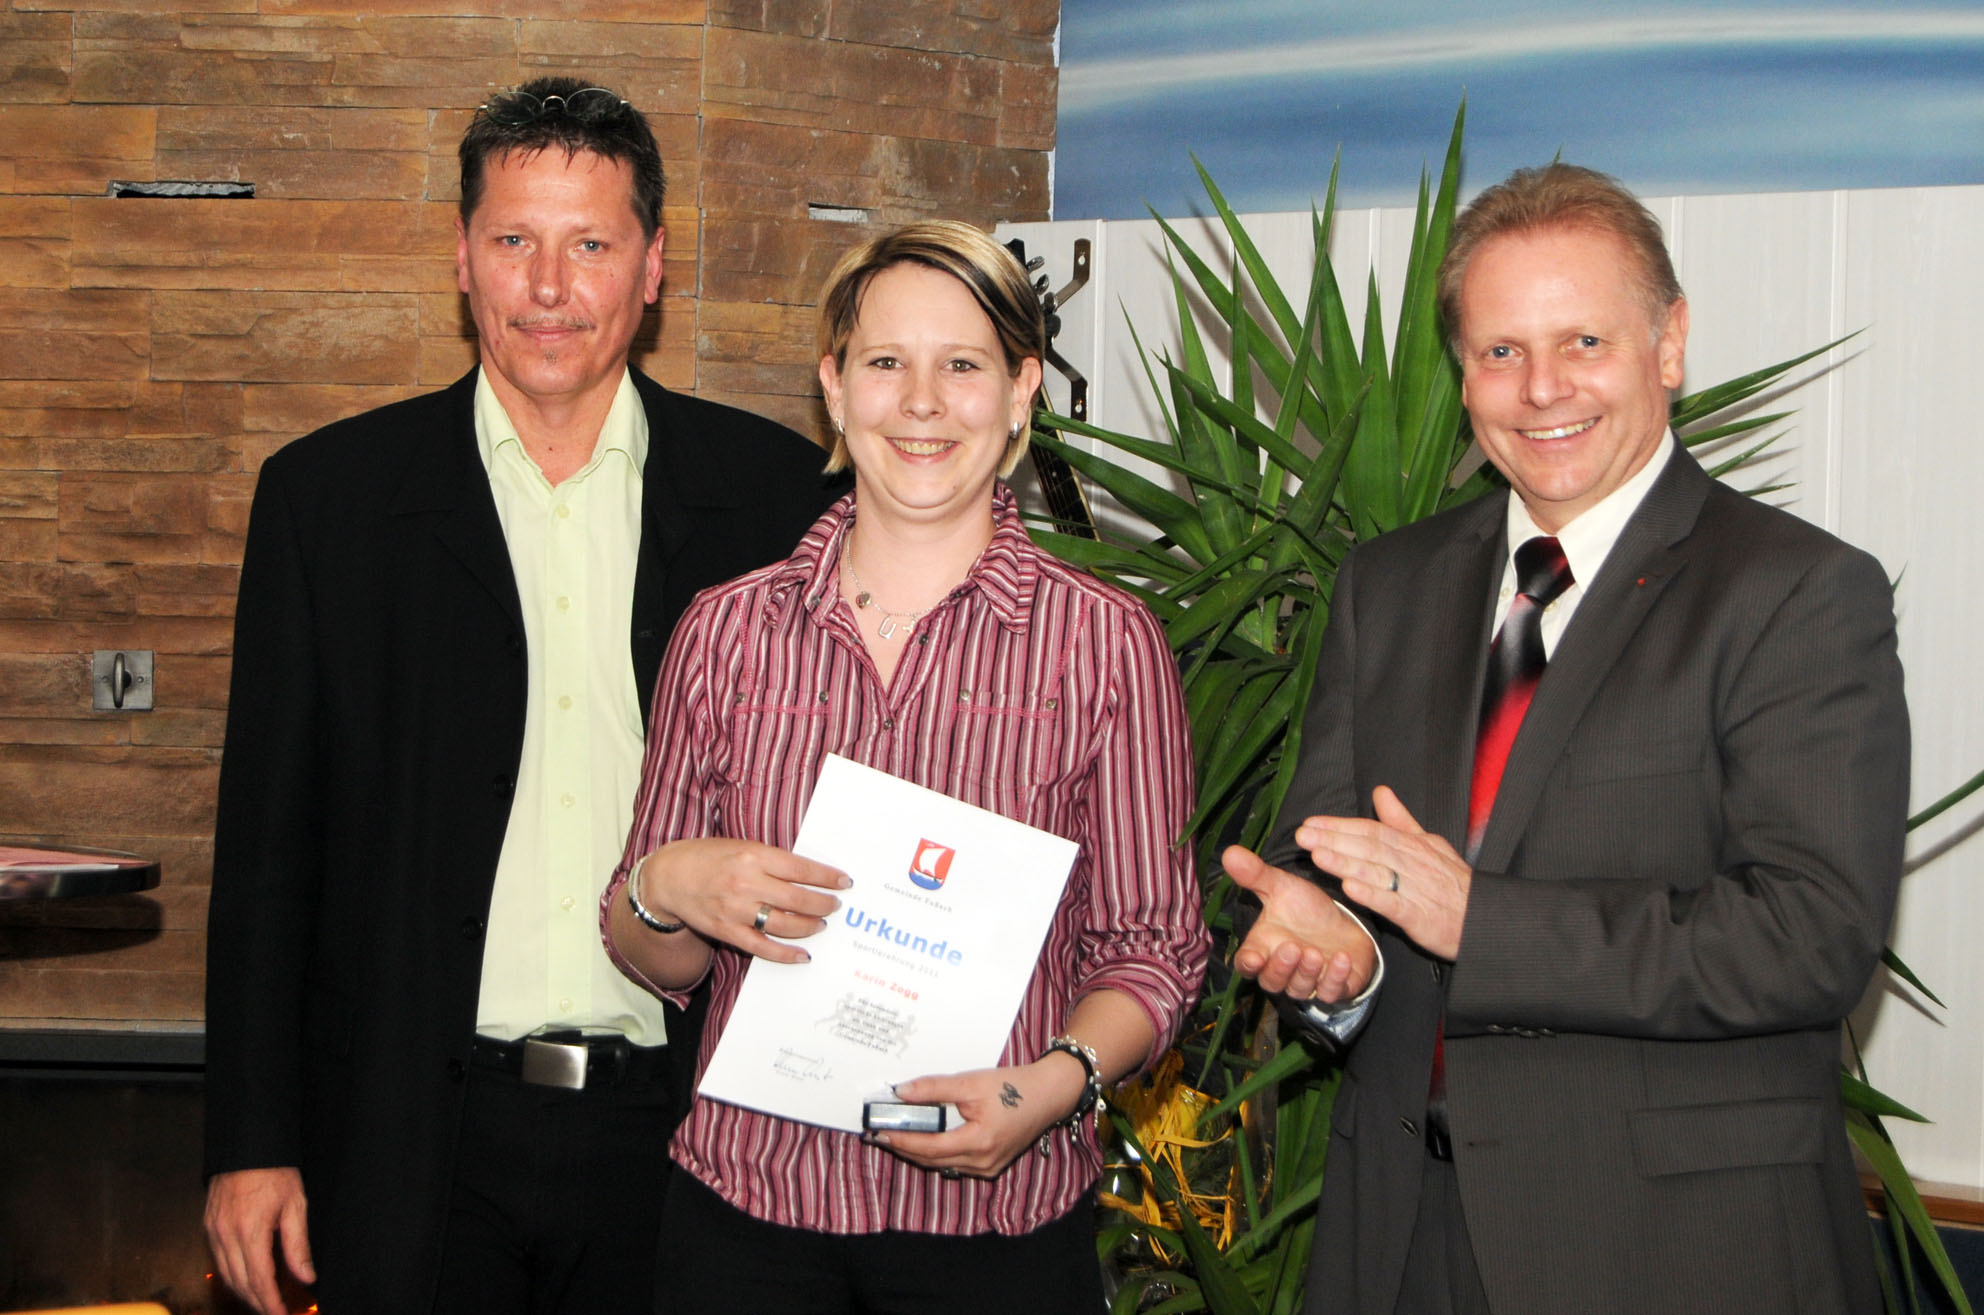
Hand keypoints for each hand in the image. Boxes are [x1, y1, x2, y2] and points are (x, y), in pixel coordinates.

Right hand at [205, 1166, 313, 1314]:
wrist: (246, 1146)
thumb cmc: (274, 1171)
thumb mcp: (295, 1205)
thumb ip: (298, 1245)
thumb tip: (306, 1276)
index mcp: (250, 1231)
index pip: (259, 1280)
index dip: (270, 1303)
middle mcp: (226, 1236)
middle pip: (240, 1283)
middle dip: (258, 1303)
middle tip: (275, 1312)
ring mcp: (213, 1232)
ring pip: (225, 1276)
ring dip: (243, 1293)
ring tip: (263, 1302)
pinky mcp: (207, 1227)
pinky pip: (218, 1261)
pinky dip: (232, 1276)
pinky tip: (245, 1279)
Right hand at [639, 837, 848, 964]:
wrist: (668, 877)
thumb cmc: (708, 857)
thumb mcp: (742, 846)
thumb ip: (771, 860)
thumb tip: (808, 874)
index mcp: (753, 856)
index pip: (801, 869)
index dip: (827, 877)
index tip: (844, 882)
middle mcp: (747, 883)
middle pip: (798, 899)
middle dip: (823, 904)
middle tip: (835, 906)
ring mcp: (736, 910)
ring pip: (785, 924)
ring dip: (809, 926)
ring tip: (821, 924)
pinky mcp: (727, 931)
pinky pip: (762, 947)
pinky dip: (786, 953)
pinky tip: (803, 954)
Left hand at [872, 1056, 1085, 1178]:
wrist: (1049, 1095)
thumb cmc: (1014, 1086)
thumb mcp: (971, 1082)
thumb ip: (934, 1088)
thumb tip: (901, 1092)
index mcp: (979, 1143)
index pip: (929, 1147)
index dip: (902, 1139)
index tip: (879, 1131)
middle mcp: (983, 1163)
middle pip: (932, 1160)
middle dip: (904, 1147)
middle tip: (879, 1134)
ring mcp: (988, 1168)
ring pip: (943, 1164)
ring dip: (919, 1151)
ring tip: (896, 1135)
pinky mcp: (991, 1166)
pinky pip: (955, 1163)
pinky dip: (937, 1153)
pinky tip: (924, 1139)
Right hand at [1223, 844, 1375, 1001]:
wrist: (1345, 921)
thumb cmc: (1306, 909)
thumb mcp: (1283, 888)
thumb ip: (1256, 875)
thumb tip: (1230, 852)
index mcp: (1264, 949)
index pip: (1247, 964)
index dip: (1249, 964)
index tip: (1254, 957)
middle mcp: (1284, 971)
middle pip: (1272, 981)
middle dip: (1281, 968)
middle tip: (1292, 947)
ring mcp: (1309, 982)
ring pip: (1300, 989)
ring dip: (1307, 973)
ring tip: (1315, 952)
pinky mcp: (1335, 987)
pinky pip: (1331, 993)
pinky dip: (1335, 978)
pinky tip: (1342, 958)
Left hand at [1298, 785, 1471, 960]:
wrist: (1485, 919)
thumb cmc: (1453, 883)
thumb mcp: (1430, 844)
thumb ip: (1401, 820)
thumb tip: (1380, 791)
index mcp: (1413, 845)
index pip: (1371, 831)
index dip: (1340, 826)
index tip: (1311, 823)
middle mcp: (1412, 863)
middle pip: (1369, 847)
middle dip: (1334, 840)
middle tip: (1303, 835)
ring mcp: (1416, 889)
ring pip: (1377, 872)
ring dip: (1346, 863)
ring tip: (1317, 856)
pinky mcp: (1420, 916)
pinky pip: (1393, 904)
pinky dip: (1372, 895)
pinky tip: (1350, 888)